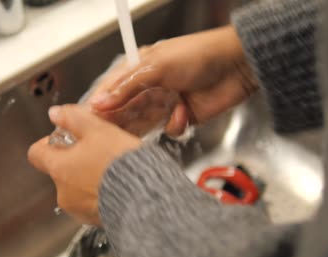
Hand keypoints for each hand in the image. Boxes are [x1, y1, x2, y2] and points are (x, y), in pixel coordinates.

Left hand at [27, 105, 140, 224]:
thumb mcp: (98, 130)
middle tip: (98, 150)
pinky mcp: (96, 220)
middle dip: (76, 160)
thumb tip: (55, 113)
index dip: (48, 143)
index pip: (36, 153)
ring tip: (113, 168)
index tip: (64, 138)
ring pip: (77, 188)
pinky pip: (93, 203)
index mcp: (59, 168)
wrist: (145, 196)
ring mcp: (79, 209)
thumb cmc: (120, 163)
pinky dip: (101, 193)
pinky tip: (119, 184)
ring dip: (89, 178)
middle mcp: (63, 192)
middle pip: (60, 171)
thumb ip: (73, 118)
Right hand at [89, 25, 258, 135]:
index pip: (111, 90)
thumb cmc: (198, 55)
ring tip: (156, 120)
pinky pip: (169, 129)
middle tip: (118, 130)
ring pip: (145, 123)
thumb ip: (126, 87)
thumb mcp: (156, 67)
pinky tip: (184, 112)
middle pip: (125, 110)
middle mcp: (150, 87)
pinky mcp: (182, 117)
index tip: (90, 121)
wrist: (237, 66)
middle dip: (123, 120)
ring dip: (149, 124)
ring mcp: (166, 103)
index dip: (100, 106)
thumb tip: (99, 103)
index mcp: (139, 69)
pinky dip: (175, 124)